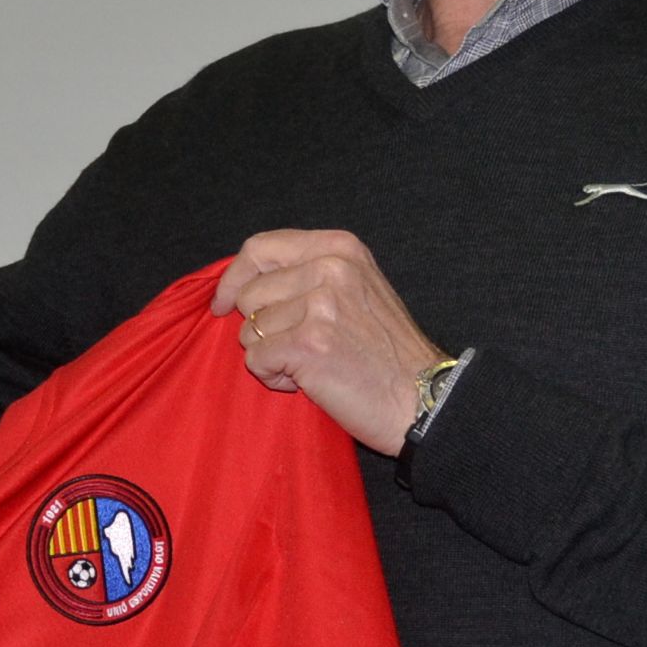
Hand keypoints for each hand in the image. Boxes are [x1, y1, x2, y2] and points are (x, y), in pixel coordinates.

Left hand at [212, 229, 445, 456]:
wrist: (423, 398)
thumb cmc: (385, 352)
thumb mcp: (357, 288)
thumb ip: (308, 273)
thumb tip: (242, 281)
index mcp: (339, 248)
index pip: (261, 248)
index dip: (234, 278)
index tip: (224, 303)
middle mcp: (330, 268)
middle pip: (249, 294)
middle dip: (261, 327)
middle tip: (301, 347)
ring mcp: (320, 305)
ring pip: (249, 330)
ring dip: (272, 355)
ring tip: (313, 364)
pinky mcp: (308, 344)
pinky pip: (256, 359)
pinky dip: (274, 377)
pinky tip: (310, 381)